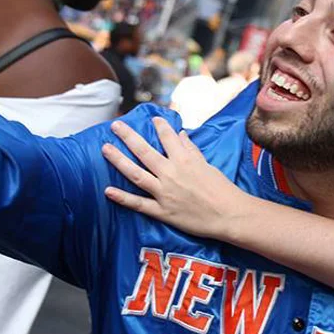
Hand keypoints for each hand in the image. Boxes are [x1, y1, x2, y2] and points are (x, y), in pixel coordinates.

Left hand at [102, 117, 253, 240]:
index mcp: (184, 159)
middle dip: (128, 136)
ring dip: (119, 160)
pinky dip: (122, 198)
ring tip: (105, 148)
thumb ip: (191, 149)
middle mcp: (171, 173)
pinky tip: (108, 190)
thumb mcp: (207, 164)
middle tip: (115, 126)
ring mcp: (164, 192)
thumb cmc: (221, 188)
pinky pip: (139, 204)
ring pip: (136, 173)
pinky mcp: (162, 211)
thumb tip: (180, 134)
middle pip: (144, 151)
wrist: (229, 214)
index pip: (167, 137)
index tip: (151, 118)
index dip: (159, 126)